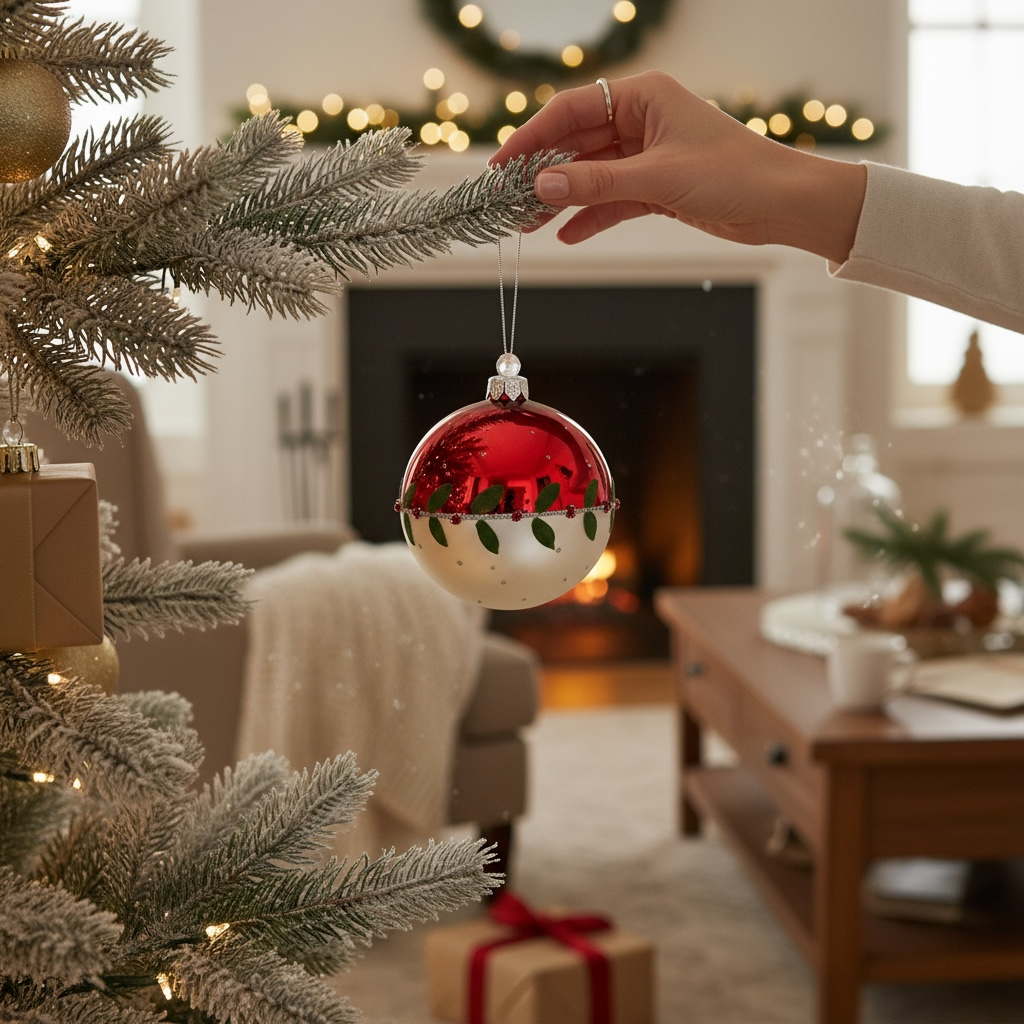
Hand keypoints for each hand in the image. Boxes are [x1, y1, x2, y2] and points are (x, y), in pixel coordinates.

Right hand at [492, 71, 865, 262]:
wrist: (783, 205)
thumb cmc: (733, 174)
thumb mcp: (657, 178)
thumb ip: (596, 183)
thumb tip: (542, 186)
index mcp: (643, 97)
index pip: (572, 110)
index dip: (532, 137)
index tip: (502, 165)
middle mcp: (641, 121)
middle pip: (577, 144)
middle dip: (544, 173)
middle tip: (510, 200)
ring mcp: (647, 156)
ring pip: (591, 175)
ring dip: (563, 199)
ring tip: (529, 223)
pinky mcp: (657, 188)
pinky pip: (611, 200)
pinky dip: (590, 217)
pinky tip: (566, 234)